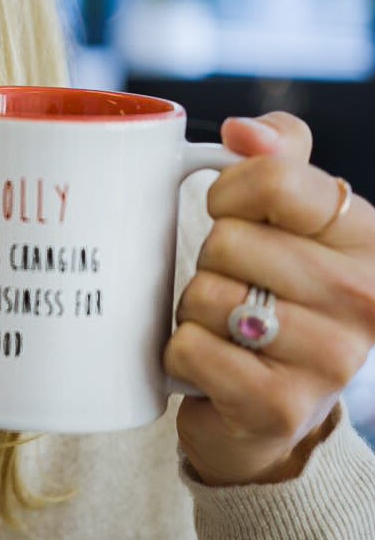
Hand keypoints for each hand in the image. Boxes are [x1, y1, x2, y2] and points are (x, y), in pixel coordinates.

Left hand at [164, 112, 374, 485]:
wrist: (268, 403)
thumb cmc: (273, 289)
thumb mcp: (286, 212)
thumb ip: (277, 153)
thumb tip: (242, 130)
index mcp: (366, 239)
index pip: (275, 180)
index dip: (227, 193)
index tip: (231, 215)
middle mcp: (363, 299)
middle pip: (228, 240)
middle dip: (210, 261)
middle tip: (237, 286)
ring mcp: (329, 359)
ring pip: (204, 294)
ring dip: (194, 309)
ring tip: (226, 326)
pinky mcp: (279, 408)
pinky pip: (190, 348)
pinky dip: (182, 353)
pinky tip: (215, 364)